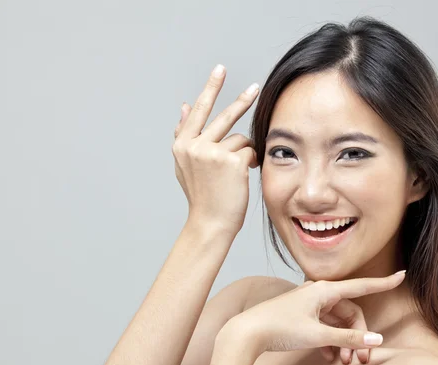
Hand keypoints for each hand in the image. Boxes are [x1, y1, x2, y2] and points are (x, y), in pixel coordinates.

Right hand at [173, 64, 259, 234]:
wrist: (209, 223)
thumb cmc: (202, 194)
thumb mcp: (186, 164)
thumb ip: (184, 134)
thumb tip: (183, 105)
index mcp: (182, 145)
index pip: (198, 111)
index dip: (211, 89)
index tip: (220, 70)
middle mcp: (194, 146)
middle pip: (224, 117)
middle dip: (242, 100)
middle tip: (256, 87)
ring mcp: (213, 153)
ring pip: (240, 139)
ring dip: (243, 153)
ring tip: (234, 173)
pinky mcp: (232, 161)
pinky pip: (250, 151)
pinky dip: (250, 162)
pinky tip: (241, 177)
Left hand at [228, 271, 406, 360]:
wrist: (247, 332)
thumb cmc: (279, 327)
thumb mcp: (318, 336)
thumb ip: (348, 339)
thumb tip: (376, 339)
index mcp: (325, 290)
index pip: (362, 286)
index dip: (384, 283)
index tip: (402, 275)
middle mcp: (318, 293)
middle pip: (350, 312)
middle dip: (358, 336)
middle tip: (360, 360)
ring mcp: (309, 304)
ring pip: (337, 322)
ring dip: (344, 342)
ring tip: (344, 362)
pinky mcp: (302, 315)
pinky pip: (324, 326)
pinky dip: (330, 341)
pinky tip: (330, 358)